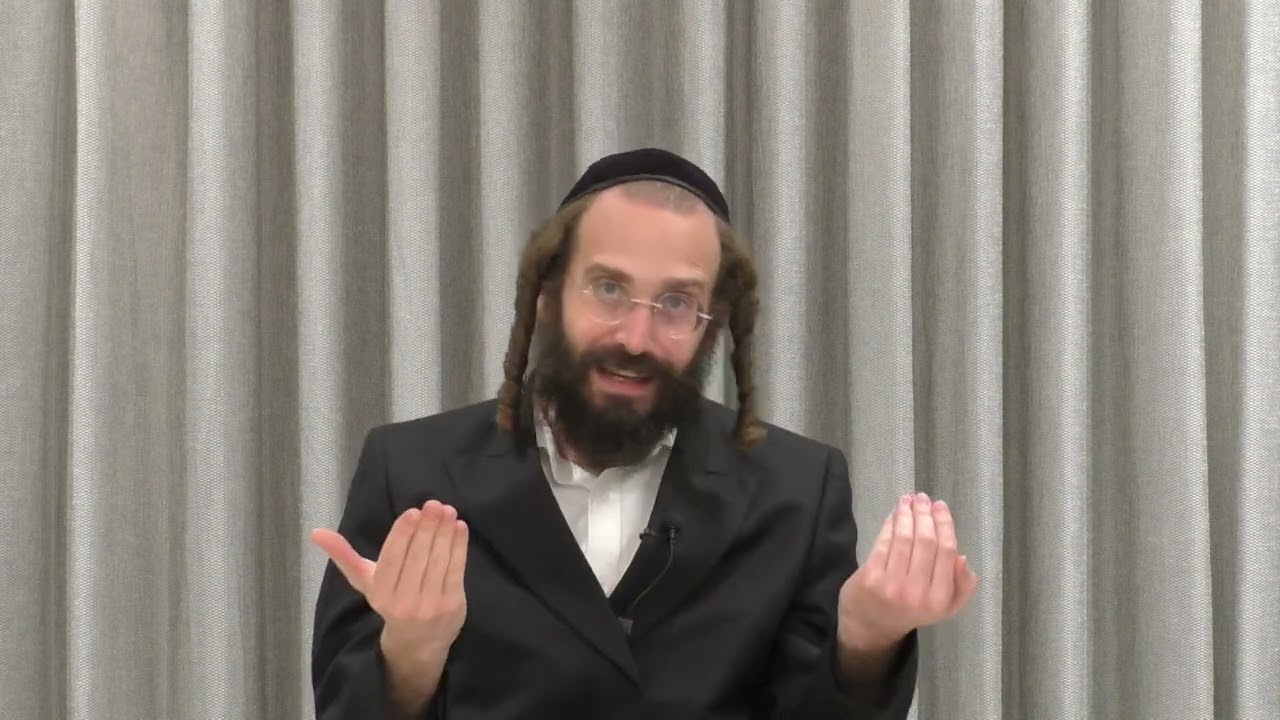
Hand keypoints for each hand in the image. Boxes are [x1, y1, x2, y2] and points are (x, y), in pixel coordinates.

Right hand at [311, 500, 468, 664]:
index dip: (403, 534)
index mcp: (380, 593)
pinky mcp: (452, 605)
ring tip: (448, 511)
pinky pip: (456, 570)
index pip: (392, 558)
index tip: (413, 511)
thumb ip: (344, 555)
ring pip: (438, 561)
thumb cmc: (390, 601)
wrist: (417, 643)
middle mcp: (403, 601)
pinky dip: (459, 547)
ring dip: (445, 533)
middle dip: (428, 527)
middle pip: (418, 557)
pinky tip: (459, 528)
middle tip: (435, 504)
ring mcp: (429, 605)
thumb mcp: (365, 581)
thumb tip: (316, 532)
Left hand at [837, 493, 977, 649]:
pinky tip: (894, 513)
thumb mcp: (944, 608)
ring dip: (907, 514)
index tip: (941, 506)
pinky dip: (890, 524)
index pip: (947, 553)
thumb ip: (961, 587)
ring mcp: (892, 585)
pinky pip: (884, 543)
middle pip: (926, 542)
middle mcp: (918, 594)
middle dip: (925, 514)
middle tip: (923, 498)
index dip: (945, 525)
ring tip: (908, 499)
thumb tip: (964, 558)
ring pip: (904, 539)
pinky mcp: (871, 578)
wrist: (870, 627)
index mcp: (940, 600)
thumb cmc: (910, 611)